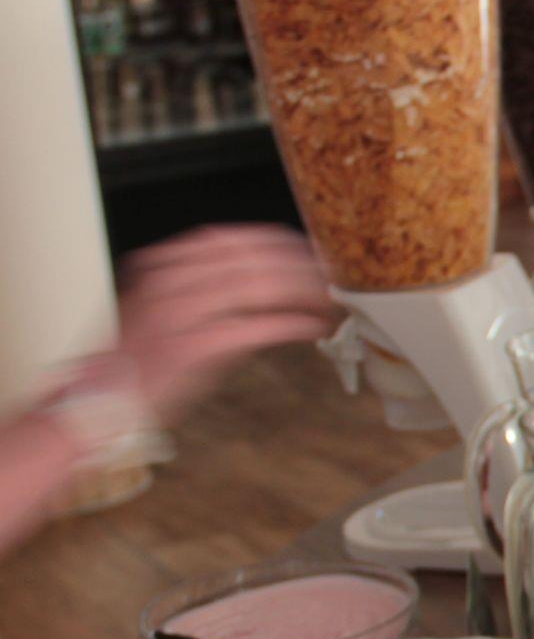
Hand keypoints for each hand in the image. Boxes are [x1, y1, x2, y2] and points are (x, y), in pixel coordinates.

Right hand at [114, 226, 334, 422]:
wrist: (99, 400)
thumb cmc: (138, 359)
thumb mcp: (165, 308)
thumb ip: (206, 289)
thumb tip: (263, 281)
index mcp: (163, 268)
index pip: (228, 238)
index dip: (275, 241)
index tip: (307, 248)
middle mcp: (170, 284)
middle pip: (249, 259)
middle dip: (297, 265)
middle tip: (330, 275)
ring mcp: (180, 315)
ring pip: (256, 287)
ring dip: (301, 293)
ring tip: (329, 302)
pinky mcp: (193, 349)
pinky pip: (254, 327)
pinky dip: (290, 324)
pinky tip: (313, 327)